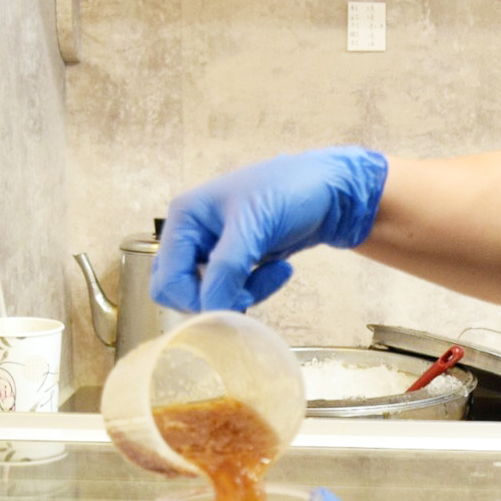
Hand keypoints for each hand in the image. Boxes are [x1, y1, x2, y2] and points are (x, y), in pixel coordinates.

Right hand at [151, 147, 388, 312]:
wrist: (331, 191)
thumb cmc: (290, 192)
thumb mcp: (254, 226)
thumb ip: (228, 267)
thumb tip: (211, 308)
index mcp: (184, 218)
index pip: (169, 280)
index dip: (197, 299)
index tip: (237, 297)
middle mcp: (191, 234)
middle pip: (180, 292)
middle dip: (217, 298)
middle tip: (251, 289)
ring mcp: (212, 248)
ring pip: (209, 295)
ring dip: (243, 293)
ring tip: (275, 271)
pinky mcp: (235, 261)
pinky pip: (232, 291)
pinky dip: (256, 289)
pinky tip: (280, 268)